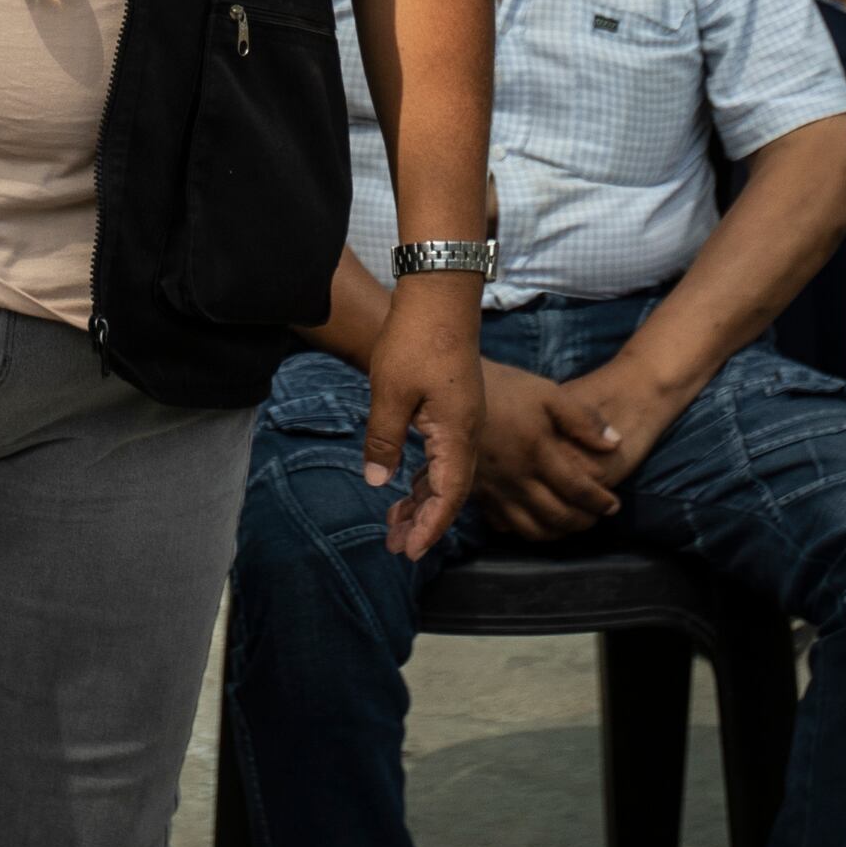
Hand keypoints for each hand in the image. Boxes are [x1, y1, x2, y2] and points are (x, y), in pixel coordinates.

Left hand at [362, 277, 483, 557]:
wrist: (439, 295)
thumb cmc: (415, 340)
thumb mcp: (389, 393)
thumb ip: (384, 440)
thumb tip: (378, 482)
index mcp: (457, 433)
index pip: (449, 494)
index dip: (431, 526)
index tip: (411, 552)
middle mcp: (467, 432)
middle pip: (450, 490)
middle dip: (425, 522)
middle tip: (396, 548)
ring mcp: (463, 420)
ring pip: (446, 474)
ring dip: (422, 501)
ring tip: (395, 526)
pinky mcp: (453, 409)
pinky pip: (443, 455)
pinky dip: (425, 476)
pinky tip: (405, 488)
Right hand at [473, 361, 626, 542]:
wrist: (453, 391)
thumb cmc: (505, 388)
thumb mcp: (548, 393)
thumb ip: (583, 420)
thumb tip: (615, 444)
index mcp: (537, 452)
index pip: (577, 489)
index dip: (600, 502)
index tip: (613, 506)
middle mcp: (516, 477)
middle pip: (557, 515)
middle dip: (583, 522)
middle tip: (597, 519)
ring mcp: (495, 489)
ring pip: (531, 528)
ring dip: (557, 533)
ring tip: (571, 525)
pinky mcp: (477, 493)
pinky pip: (504, 524)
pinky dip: (525, 530)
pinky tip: (536, 522)